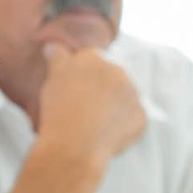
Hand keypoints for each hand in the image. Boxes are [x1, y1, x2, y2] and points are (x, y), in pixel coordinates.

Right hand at [35, 43, 146, 171]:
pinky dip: (122, 125)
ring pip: (122, 97)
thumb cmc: (60, 110)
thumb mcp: (52, 79)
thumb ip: (57, 58)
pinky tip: (106, 135)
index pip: (88, 59)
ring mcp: (132, 94)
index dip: (79, 75)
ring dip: (113, 106)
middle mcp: (117, 71)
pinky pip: (132, 118)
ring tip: (93, 124)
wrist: (76, 146)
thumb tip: (53, 46)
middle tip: (82, 109)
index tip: (72, 90)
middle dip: (99, 89)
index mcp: (93, 58)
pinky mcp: (141, 117)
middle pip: (109, 76)